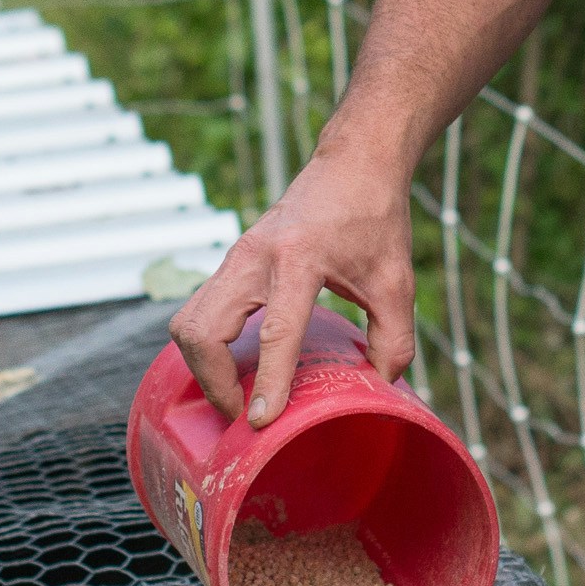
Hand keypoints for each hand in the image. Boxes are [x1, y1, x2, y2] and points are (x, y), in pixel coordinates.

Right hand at [167, 150, 419, 426]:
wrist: (352, 163)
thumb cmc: (375, 217)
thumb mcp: (397, 281)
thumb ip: (394, 338)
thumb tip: (383, 386)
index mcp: (299, 260)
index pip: (276, 332)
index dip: (268, 382)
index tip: (260, 422)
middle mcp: (255, 257)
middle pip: (203, 330)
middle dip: (214, 381)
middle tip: (244, 412)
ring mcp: (236, 256)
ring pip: (188, 320)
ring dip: (202, 365)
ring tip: (236, 393)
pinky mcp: (232, 261)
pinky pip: (198, 309)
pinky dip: (206, 344)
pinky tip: (235, 364)